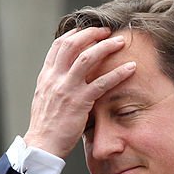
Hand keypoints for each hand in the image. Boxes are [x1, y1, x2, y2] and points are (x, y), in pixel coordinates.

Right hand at [23, 27, 136, 157]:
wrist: (42, 144)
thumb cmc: (47, 125)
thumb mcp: (46, 98)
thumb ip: (56, 84)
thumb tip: (68, 75)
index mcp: (46, 76)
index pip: (58, 46)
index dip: (74, 34)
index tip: (88, 30)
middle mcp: (55, 78)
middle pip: (72, 45)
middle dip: (91, 34)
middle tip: (107, 31)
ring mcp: (67, 89)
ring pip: (87, 58)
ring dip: (105, 47)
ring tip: (120, 42)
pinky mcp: (79, 102)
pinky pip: (102, 83)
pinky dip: (118, 73)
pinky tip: (131, 68)